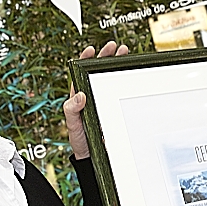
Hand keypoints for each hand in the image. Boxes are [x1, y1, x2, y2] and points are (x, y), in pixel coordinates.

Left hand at [64, 41, 128, 159]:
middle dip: (107, 57)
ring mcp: (104, 102)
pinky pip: (121, 93)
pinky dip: (127, 83)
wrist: (94, 159)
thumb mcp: (73, 125)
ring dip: (118, 66)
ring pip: (111, 80)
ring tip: (125, 53)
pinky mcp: (114, 109)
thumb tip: (79, 94)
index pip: (82, 74)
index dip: (86, 60)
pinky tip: (134, 75)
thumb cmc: (80, 141)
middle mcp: (92, 97)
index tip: (91, 50)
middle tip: (115, 47)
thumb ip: (72, 110)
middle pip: (99, 72)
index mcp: (79, 97)